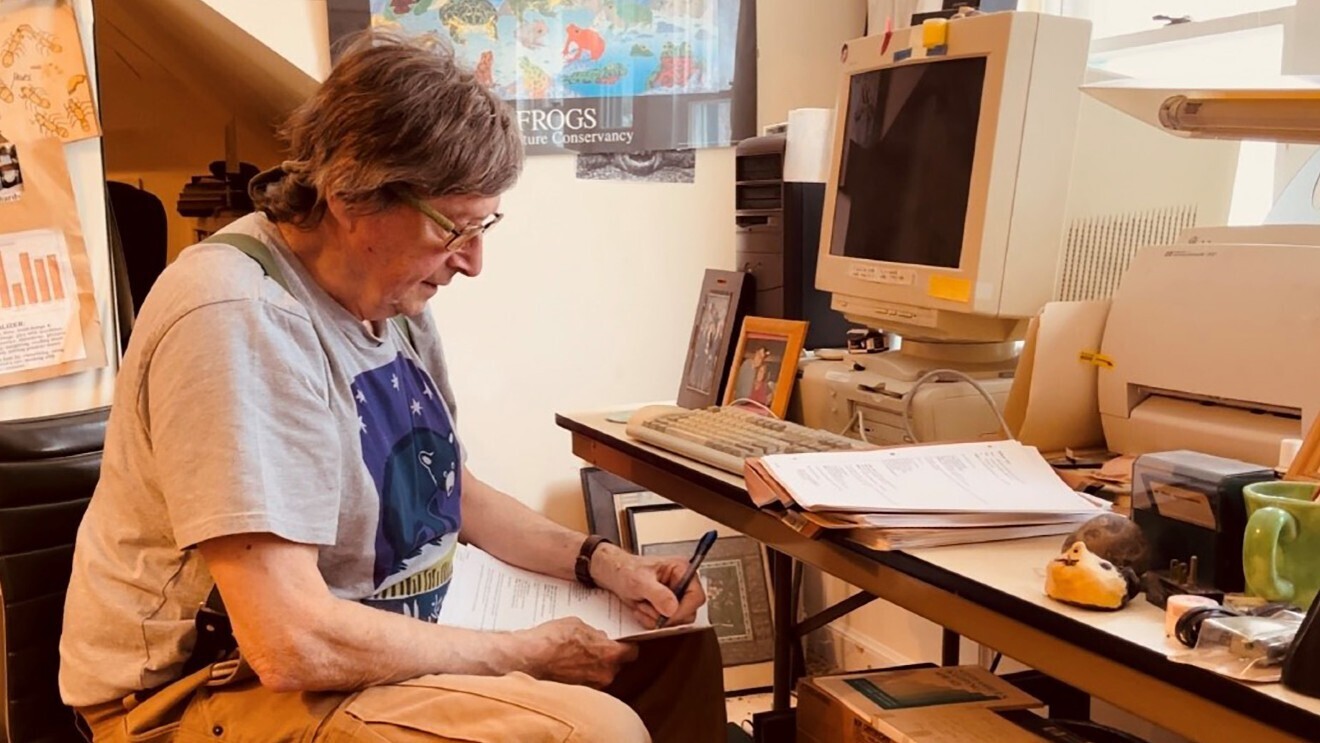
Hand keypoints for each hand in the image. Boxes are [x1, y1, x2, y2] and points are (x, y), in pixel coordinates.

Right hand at [516, 617, 637, 687]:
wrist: (527, 660)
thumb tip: (599, 638)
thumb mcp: (577, 625)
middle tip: (594, 648)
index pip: (632, 652)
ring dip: (593, 668)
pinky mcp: (577, 694)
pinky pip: (586, 683)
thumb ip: (595, 634)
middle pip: (616, 665)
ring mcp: (592, 687)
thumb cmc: (551, 641)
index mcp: (610, 654)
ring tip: (576, 657)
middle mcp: (605, 674)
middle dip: (607, 657)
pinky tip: (567, 667)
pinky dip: (580, 676)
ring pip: (600, 675)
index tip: (622, 642)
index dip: (626, 646)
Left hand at [591, 544, 706, 628]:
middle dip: (664, 615)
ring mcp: (674, 598)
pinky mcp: (666, 608)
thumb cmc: (626, 569)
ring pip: (675, 621)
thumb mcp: (640, 580)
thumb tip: (672, 608)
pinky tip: (640, 608)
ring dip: (654, 618)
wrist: (614, 575)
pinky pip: (664, 625)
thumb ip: (657, 594)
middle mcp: (682, 584)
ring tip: (641, 604)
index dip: (683, 610)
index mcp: (682, 570)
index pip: (696, 596)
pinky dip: (649, 620)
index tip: (667, 615)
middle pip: (688, 612)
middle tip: (647, 606)